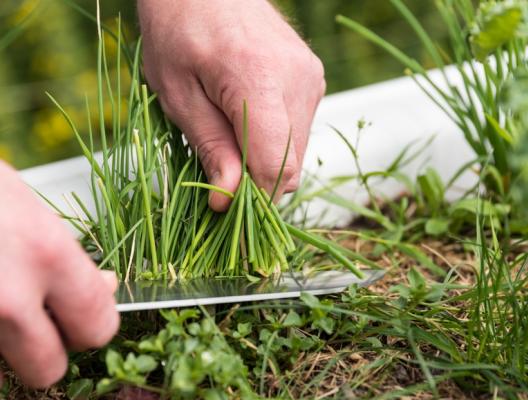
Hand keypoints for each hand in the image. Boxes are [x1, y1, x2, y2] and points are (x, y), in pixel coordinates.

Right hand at [0, 161, 119, 387]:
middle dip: (48, 351)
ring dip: (5, 344)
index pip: (98, 326)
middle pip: (47, 370)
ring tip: (0, 296)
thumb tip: (107, 287)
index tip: (85, 317)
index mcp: (45, 253)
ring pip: (1, 370)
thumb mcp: (29, 208)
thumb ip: (70, 256)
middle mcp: (6, 296)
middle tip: (39, 320)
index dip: (94, 325)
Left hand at [138, 0, 325, 209]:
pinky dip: (274, 139)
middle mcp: (298, 80)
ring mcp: (311, 78)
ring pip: (297, 153)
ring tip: (229, 131)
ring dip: (264, 160)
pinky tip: (246, 117)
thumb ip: (210, 148)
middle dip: (255, 181)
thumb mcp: (177, 93)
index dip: (252, 198)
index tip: (224, 206)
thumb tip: (228, 201)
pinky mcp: (313, 78)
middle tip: (217, 166)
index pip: (276, 167)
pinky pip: (299, 130)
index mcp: (258, 79)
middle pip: (290, 167)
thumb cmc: (179, 28)